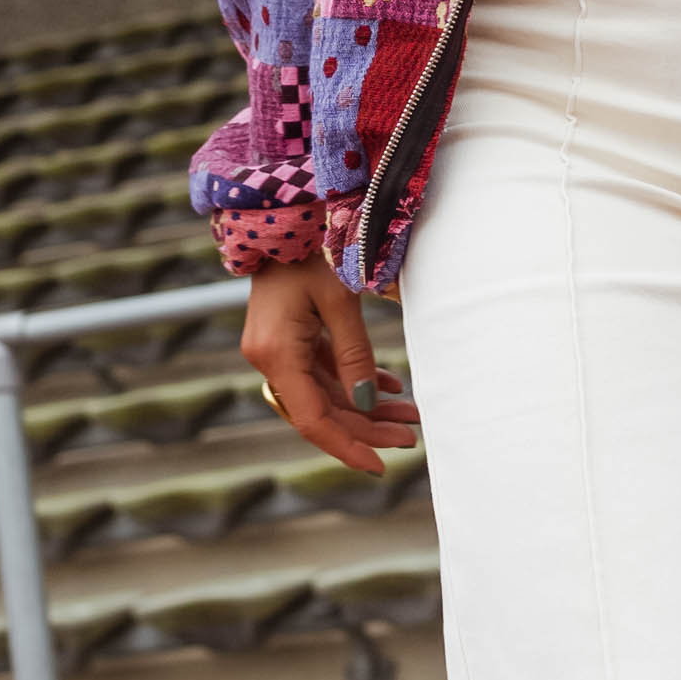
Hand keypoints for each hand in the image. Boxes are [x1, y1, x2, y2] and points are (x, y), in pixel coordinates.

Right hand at [241, 261, 420, 474]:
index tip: (380, 465)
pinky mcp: (286, 338)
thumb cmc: (312, 249)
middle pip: (321, 411)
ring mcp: (275, 349)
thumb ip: (355, 355)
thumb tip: (370, 403)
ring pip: (324, 394)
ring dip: (366, 406)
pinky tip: (389, 387)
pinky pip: (321, 372)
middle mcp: (269, 358)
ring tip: (410, 415)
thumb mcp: (339, 300)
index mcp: (276, 353)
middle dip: (367, 427)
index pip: (312, 419)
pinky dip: (354, 381)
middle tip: (411, 436)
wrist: (281, 214)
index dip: (346, 446)